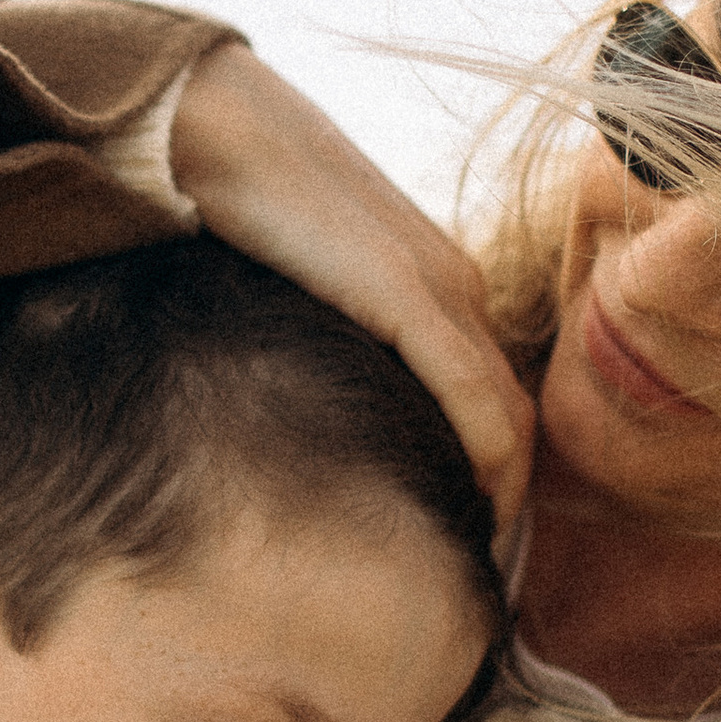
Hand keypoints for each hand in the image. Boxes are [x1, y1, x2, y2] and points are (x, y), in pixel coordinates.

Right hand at [169, 45, 534, 537]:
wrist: (210, 126)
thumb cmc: (235, 206)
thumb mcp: (290, 298)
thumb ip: (317, 353)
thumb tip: (298, 432)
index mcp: (432, 290)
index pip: (487, 408)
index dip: (489, 490)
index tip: (463, 558)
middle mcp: (456, 291)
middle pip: (510, 426)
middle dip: (505, 514)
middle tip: (482, 595)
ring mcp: (442, 293)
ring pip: (505, 423)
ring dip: (503, 505)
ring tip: (480, 579)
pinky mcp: (412, 296)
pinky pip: (475, 400)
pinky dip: (487, 466)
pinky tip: (475, 521)